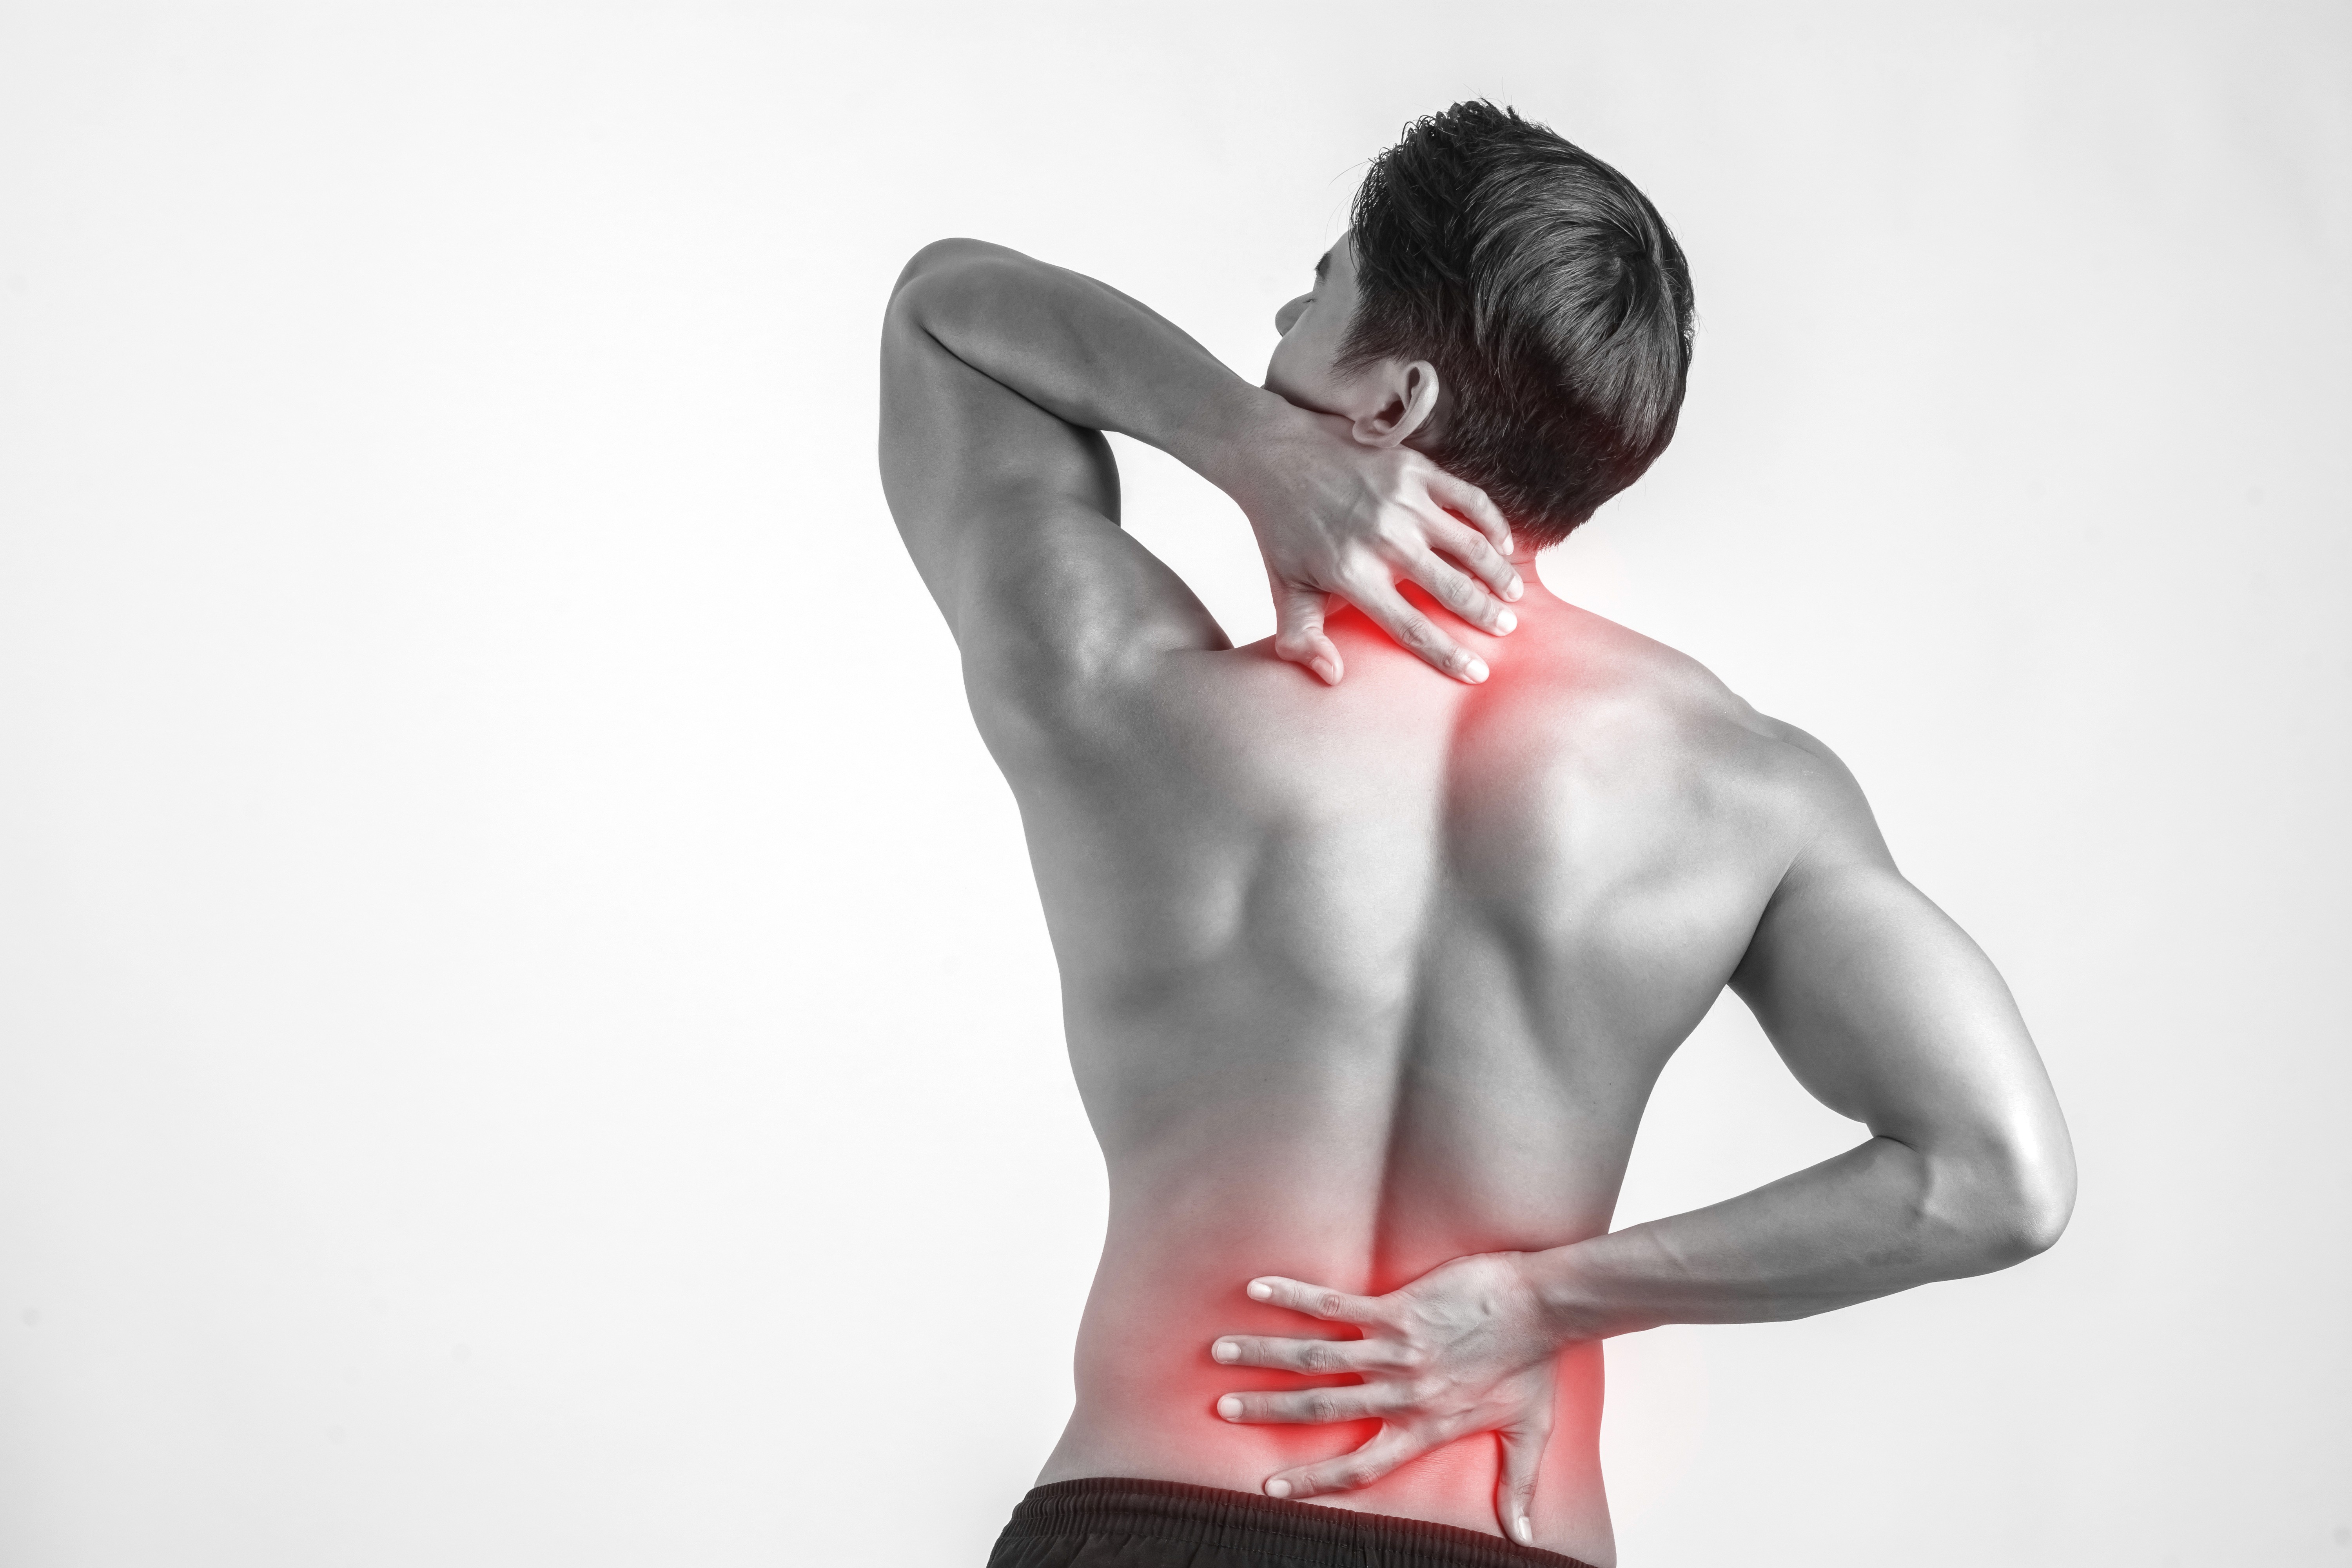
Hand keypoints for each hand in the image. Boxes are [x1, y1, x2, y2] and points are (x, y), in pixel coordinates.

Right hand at [1209, 1254, 1561, 1544]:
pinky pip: (1336, 1305)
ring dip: (1264, 1353)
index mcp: (1425, 1428)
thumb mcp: (1528, 1431)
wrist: (1543, 1307)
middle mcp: (1402, 1393)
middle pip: (1319, 1408)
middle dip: (1267, 1410)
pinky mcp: (1398, 1309)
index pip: (1359, 1466)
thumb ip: (1517, 1485)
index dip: (1313, 1481)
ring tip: (1221, 1352)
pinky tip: (1259, 1289)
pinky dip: (1295, 1296)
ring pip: (1316, 1357)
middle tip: (1223, 1408)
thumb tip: (1524, 1536)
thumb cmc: (1536, 1364)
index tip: (1271, 1488)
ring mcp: (1396, 1349)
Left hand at [1219, 399, 1522, 685]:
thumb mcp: (1285, 588)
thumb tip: (1332, 677)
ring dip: (1498, 573)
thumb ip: (1302, 638)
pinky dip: (1493, 524)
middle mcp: (1383, 539)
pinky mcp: (1415, 469)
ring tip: (1513, 594)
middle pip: (1452, 589)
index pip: (1411, 628)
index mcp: (1352, 574)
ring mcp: (1402, 501)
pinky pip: (1470, 500)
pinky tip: (1504, 544)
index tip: (1477, 673)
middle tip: (1506, 628)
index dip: (1448, 655)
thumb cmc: (1283, 530)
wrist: (1275, 455)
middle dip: (1486, 615)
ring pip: (1471, 546)